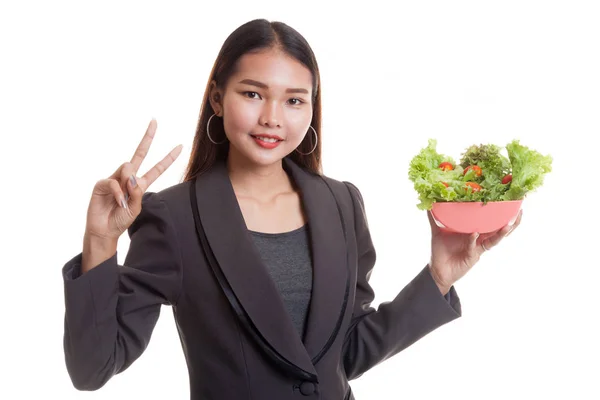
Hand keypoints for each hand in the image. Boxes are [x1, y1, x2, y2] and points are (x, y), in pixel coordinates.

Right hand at [85, 119, 182, 242]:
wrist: (105, 231)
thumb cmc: (121, 220)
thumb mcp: (136, 208)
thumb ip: (137, 192)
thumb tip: (132, 175)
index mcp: (139, 184)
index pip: (156, 168)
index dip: (168, 158)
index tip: (180, 147)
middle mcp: (127, 178)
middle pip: (139, 154)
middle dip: (147, 138)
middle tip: (155, 122)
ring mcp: (114, 179)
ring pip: (127, 168)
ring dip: (128, 183)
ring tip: (124, 200)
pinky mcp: (102, 184)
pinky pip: (114, 181)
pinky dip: (118, 192)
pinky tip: (119, 202)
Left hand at [426, 209, 522, 294]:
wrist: (437, 270)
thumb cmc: (441, 250)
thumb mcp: (438, 231)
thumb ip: (435, 218)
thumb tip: (430, 203)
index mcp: (475, 231)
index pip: (490, 221)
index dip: (500, 212)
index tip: (509, 201)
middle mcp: (479, 239)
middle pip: (500, 230)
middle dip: (511, 222)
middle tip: (518, 210)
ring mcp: (477, 248)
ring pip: (494, 240)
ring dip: (502, 232)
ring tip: (508, 223)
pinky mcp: (472, 257)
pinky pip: (474, 247)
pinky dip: (473, 240)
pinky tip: (475, 233)